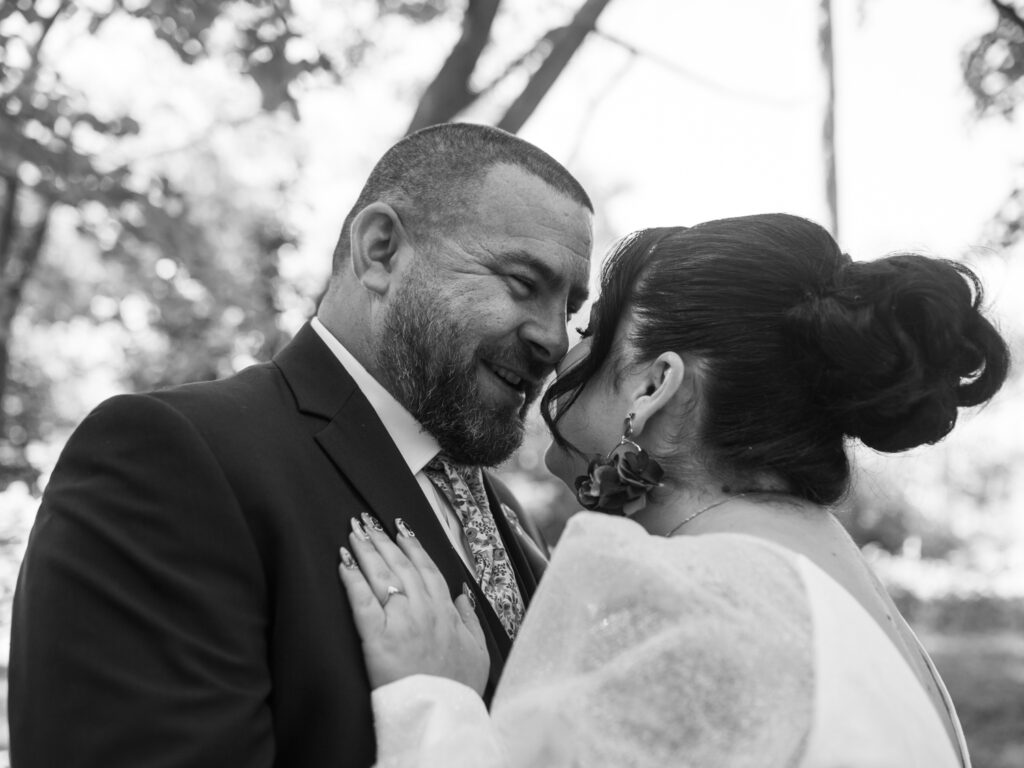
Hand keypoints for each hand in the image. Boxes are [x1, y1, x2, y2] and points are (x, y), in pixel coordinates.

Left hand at [338, 514, 488, 695]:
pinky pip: (362, 601)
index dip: (412, 547)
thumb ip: (470, 621)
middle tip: (367, 521)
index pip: (427, 569)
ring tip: (353, 531)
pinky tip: (342, 562)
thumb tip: (462, 597)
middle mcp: (423, 609)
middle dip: (383, 540)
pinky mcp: (377, 637)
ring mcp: (400, 621)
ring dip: (366, 550)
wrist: (440, 714)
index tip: (400, 530)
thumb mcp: (478, 652)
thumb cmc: (458, 688)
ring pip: (381, 576)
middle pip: (400, 565)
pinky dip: (351, 579)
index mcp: (445, 611)